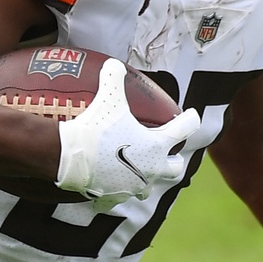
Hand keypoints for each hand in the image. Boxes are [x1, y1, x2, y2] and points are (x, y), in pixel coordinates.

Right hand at [54, 59, 201, 199]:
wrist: (71, 156)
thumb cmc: (96, 128)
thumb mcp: (107, 98)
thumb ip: (113, 77)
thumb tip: (113, 64)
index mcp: (157, 146)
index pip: (184, 130)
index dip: (190, 120)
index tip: (191, 116)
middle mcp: (151, 170)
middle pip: (174, 169)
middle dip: (173, 161)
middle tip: (167, 152)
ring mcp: (133, 187)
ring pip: (148, 188)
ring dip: (146, 179)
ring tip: (138, 171)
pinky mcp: (114, 197)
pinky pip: (119, 197)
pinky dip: (116, 190)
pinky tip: (109, 184)